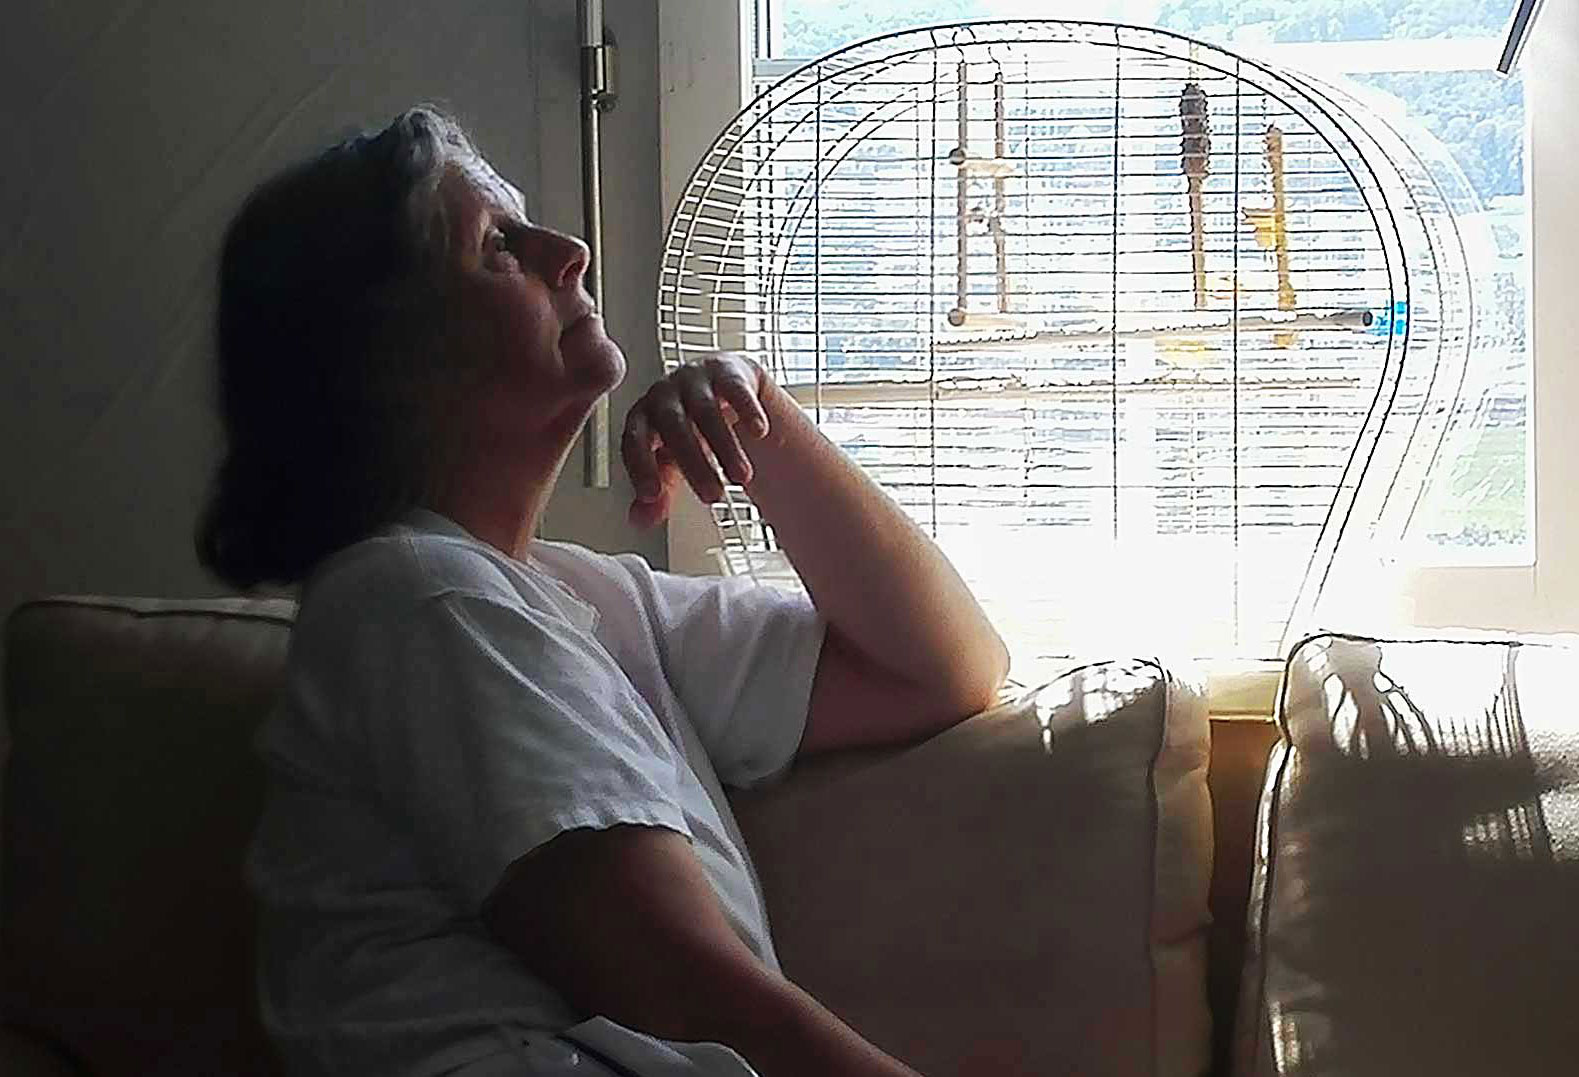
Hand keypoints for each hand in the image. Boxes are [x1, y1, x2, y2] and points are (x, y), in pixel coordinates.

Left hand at [621, 353, 771, 528]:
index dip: (641, 467)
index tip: (653, 495)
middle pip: (673, 426)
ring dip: (725, 446)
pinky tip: (759, 432)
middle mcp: (663, 395)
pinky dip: (747, 409)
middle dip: (693, 463)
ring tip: (742, 477)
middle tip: (713, 496)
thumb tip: (640, 520)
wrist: (721, 389)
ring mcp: (695, 379)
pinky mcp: (727, 371)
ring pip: (706, 411)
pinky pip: (735, 388)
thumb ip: (660, 490)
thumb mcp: (673, 463)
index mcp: (642, 418)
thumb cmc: (690, 430)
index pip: (633, 441)